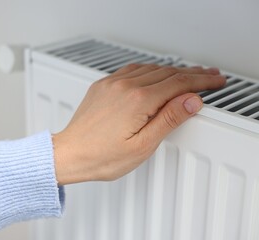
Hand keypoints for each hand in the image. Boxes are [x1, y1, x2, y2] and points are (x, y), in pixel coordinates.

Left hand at [53, 64, 225, 184]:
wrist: (69, 154)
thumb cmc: (101, 156)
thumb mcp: (142, 145)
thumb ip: (168, 119)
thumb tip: (191, 101)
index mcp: (138, 100)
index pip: (179, 83)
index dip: (201, 81)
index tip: (215, 81)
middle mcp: (124, 86)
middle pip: (167, 73)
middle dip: (192, 73)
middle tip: (208, 76)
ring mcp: (111, 84)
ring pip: (150, 69)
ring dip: (172, 70)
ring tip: (187, 74)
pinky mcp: (103, 86)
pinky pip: (131, 70)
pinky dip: (149, 70)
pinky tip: (154, 72)